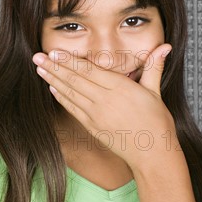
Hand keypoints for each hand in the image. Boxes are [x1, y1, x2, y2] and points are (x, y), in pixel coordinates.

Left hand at [32, 44, 176, 172]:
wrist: (152, 155)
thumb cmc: (156, 123)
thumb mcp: (155, 92)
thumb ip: (153, 67)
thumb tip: (164, 46)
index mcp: (120, 88)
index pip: (89, 70)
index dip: (69, 60)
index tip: (54, 52)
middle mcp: (104, 100)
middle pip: (74, 80)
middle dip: (54, 67)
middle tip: (37, 56)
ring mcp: (96, 115)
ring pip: (70, 93)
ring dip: (53, 80)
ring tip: (39, 69)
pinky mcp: (92, 127)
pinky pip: (73, 109)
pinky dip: (61, 98)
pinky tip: (51, 88)